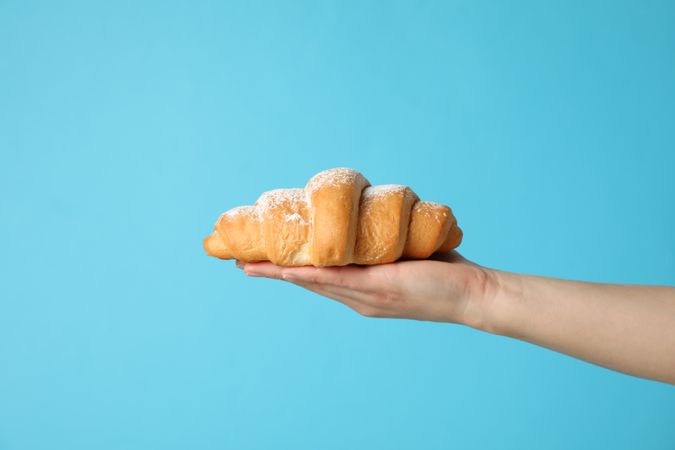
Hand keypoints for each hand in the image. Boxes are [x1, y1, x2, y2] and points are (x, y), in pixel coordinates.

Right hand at [237, 251, 493, 325]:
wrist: (473, 295)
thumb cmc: (444, 272)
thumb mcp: (407, 255)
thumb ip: (387, 242)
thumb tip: (378, 217)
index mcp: (363, 291)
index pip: (318, 279)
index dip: (288, 269)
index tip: (261, 261)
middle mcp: (358, 298)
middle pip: (307, 282)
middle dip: (273, 271)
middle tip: (241, 262)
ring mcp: (365, 295)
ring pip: (313, 281)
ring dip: (279, 272)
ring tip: (249, 264)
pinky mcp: (377, 287)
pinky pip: (334, 279)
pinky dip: (306, 273)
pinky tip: (284, 268)